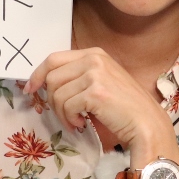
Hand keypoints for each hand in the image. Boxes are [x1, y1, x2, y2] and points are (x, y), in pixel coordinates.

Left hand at [24, 48, 174, 154]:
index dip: (38, 74)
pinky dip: (70, 119)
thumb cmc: (124, 109)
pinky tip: (82, 124)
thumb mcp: (102, 83)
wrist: (147, 124)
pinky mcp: (95, 92)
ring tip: (76, 121)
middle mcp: (94, 59)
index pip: (54, 58)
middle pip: (51, 76)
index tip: (31, 89)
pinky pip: (66, 105)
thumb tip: (46, 83)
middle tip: (65, 115)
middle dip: (52, 100)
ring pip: (57, 93)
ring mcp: (95, 74)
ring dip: (62, 113)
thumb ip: (79, 77)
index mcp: (95, 54)